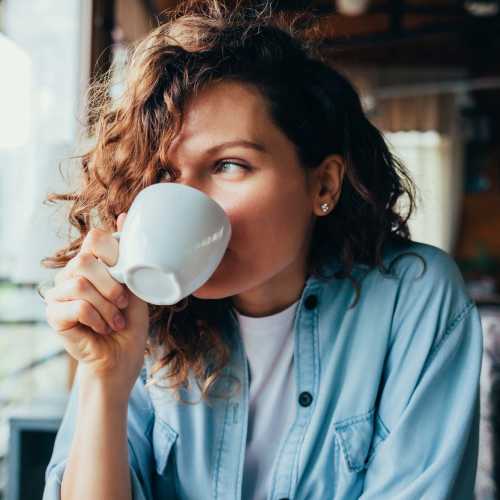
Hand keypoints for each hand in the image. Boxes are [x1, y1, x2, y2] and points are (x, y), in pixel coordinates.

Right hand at [44, 213, 149, 394]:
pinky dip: (97, 318)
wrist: (122, 357)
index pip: (94, 239)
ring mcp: (58, 293)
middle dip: (112, 286)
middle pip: (85, 261)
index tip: (126, 276)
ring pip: (81, 284)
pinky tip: (103, 328)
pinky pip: (76, 306)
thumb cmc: (130, 321)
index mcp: (91, 263)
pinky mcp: (53, 314)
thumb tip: (122, 216)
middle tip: (123, 305)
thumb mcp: (135, 284)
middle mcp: (70, 274)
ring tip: (115, 321)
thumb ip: (128, 255)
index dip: (113, 254)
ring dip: (107, 307)